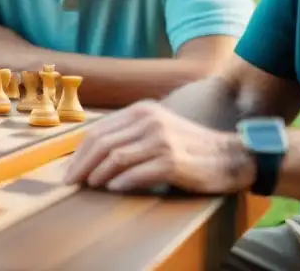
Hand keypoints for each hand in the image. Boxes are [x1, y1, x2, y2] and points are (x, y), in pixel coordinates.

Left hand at [62, 100, 255, 193]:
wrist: (229, 156)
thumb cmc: (189, 146)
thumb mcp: (157, 129)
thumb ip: (129, 135)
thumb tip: (92, 154)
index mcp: (141, 111)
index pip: (99, 131)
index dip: (80, 152)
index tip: (69, 169)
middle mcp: (149, 121)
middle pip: (102, 143)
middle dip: (82, 164)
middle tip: (70, 181)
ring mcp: (161, 140)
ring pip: (116, 158)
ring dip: (97, 174)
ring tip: (90, 186)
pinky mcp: (173, 161)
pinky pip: (138, 173)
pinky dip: (121, 182)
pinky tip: (113, 189)